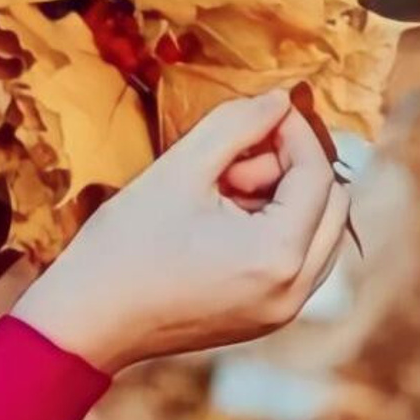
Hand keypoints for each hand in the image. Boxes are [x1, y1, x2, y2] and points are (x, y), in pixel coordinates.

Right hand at [9, 89, 350, 375]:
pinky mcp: (265, 319)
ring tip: (223, 195)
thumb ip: (235, 125)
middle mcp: (294, 290)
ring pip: (320, 234)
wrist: (85, 320)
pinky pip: (299, 262)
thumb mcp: (178, 171)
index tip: (263, 111)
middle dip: (291, 170)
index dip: (294, 132)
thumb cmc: (123, 247)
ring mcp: (282, 311)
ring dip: (286, 202)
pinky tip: (223, 223)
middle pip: (333, 206)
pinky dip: (276, 232)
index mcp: (277, 255)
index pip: (317, 175)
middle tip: (232, 164)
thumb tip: (279, 98)